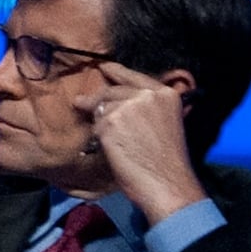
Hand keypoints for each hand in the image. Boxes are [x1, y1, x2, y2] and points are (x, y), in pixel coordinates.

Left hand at [78, 65, 207, 222]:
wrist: (167, 183)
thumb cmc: (168, 163)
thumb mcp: (165, 124)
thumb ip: (146, 109)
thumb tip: (117, 102)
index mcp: (165, 94)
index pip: (134, 76)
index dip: (117, 72)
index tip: (104, 68)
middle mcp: (147, 95)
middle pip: (113, 91)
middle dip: (99, 100)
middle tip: (82, 103)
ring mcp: (128, 106)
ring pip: (101, 108)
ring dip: (100, 124)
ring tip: (113, 143)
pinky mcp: (111, 122)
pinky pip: (96, 126)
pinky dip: (98, 138)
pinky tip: (110, 149)